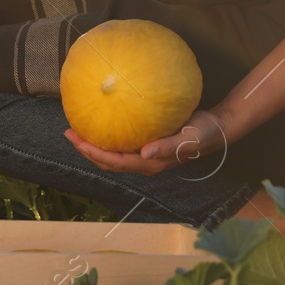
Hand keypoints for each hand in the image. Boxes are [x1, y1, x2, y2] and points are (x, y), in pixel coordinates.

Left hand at [64, 109, 230, 176]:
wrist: (215, 128)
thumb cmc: (203, 133)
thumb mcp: (189, 139)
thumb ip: (168, 146)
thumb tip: (144, 153)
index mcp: (151, 163)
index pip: (115, 162)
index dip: (94, 153)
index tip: (77, 140)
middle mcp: (145, 162)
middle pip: (108, 161)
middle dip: (86, 149)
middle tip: (68, 132)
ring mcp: (145, 154)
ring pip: (112, 154)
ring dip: (93, 144)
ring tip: (77, 128)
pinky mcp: (147, 144)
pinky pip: (121, 143)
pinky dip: (108, 135)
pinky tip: (101, 120)